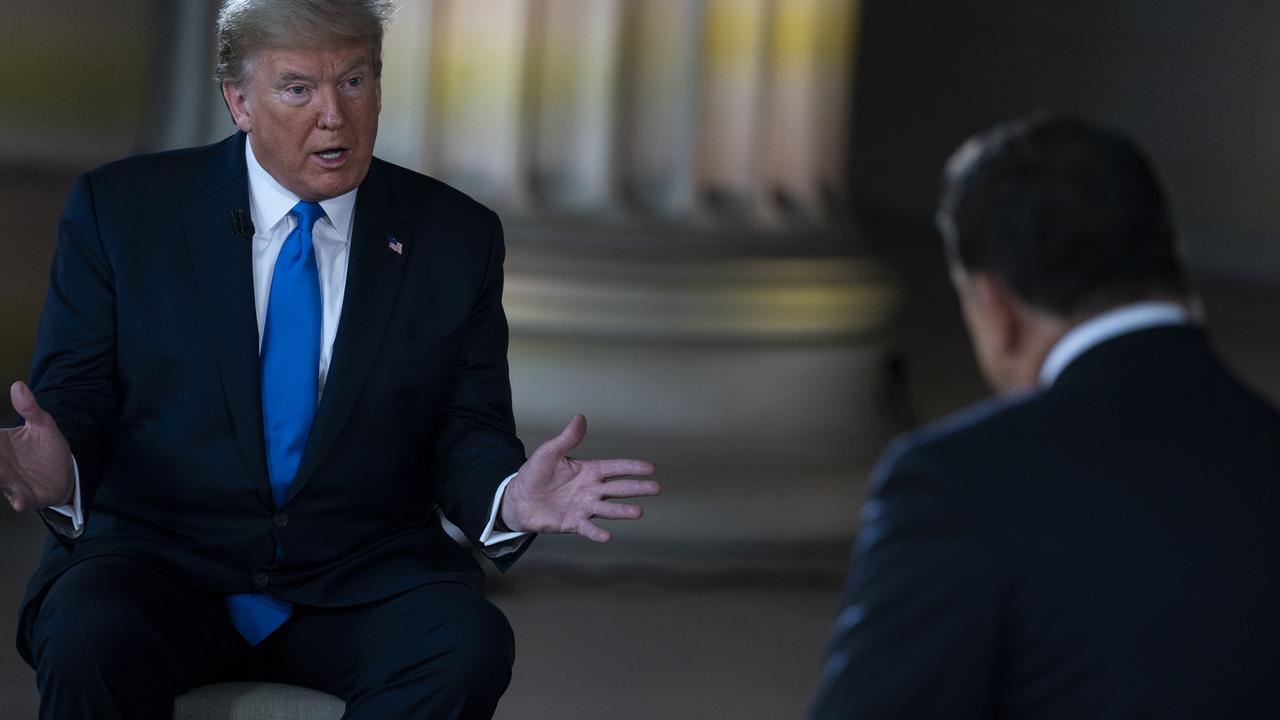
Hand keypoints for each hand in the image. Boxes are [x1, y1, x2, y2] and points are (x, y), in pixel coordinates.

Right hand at [0, 382, 73, 511]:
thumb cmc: (48, 448)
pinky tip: (20, 503)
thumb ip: (30, 408)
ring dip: (0, 480)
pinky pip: (18, 499)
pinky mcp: (25, 495)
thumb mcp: (43, 424)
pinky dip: (18, 501)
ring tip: (2, 477)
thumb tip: (18, 385)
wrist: (67, 473)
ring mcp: (9, 481)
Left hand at [501, 415, 658, 541]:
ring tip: (639, 512)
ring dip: (622, 511)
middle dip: (637, 488)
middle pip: (618, 488)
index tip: (650, 468)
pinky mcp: (573, 523)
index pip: (615, 468)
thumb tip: (580, 418)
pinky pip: (587, 528)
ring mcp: (584, 507)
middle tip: (656, 488)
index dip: (632, 467)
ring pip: (608, 509)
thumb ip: (567, 439)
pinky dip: (596, 533)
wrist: (519, 499)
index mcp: (589, 471)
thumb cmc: (536, 474)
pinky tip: (606, 536)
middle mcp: (591, 490)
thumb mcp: (550, 452)